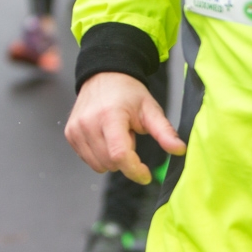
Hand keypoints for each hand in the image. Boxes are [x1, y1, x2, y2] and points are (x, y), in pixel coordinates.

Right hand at [65, 72, 185, 182]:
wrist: (104, 76)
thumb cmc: (129, 93)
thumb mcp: (150, 109)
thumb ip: (164, 132)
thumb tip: (180, 150)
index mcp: (110, 116)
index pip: (120, 154)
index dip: (134, 170)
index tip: (146, 175)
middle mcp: (89, 123)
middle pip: (110, 163)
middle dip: (126, 158)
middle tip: (130, 135)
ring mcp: (76, 130)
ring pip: (98, 165)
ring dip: (112, 158)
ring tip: (117, 135)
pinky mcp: (70, 134)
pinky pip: (88, 160)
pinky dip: (100, 155)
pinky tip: (105, 136)